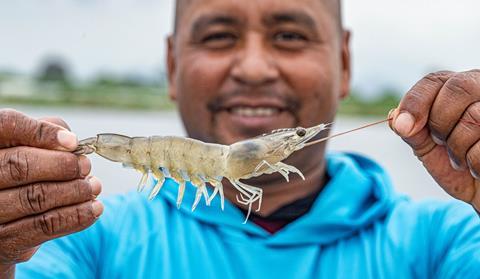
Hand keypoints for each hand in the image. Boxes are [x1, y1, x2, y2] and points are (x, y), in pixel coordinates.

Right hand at [0, 109, 102, 276]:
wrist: (4, 226)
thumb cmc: (19, 177)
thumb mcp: (24, 150)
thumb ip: (41, 137)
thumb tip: (69, 139)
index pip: (6, 126)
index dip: (40, 132)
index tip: (73, 142)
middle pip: (19, 165)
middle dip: (62, 165)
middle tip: (85, 166)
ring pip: (35, 197)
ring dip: (74, 191)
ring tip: (94, 186)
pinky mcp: (3, 242)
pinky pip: (43, 226)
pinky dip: (76, 216)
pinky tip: (93, 209)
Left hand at [389, 70, 479, 211]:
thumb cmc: (456, 165)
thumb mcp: (427, 147)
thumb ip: (411, 131)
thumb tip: (395, 117)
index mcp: (457, 88)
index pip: (433, 81)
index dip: (415, 102)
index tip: (403, 127)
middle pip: (458, 88)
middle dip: (440, 122)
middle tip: (440, 142)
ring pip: (475, 117)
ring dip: (458, 148)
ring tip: (460, 160)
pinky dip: (474, 163)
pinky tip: (476, 168)